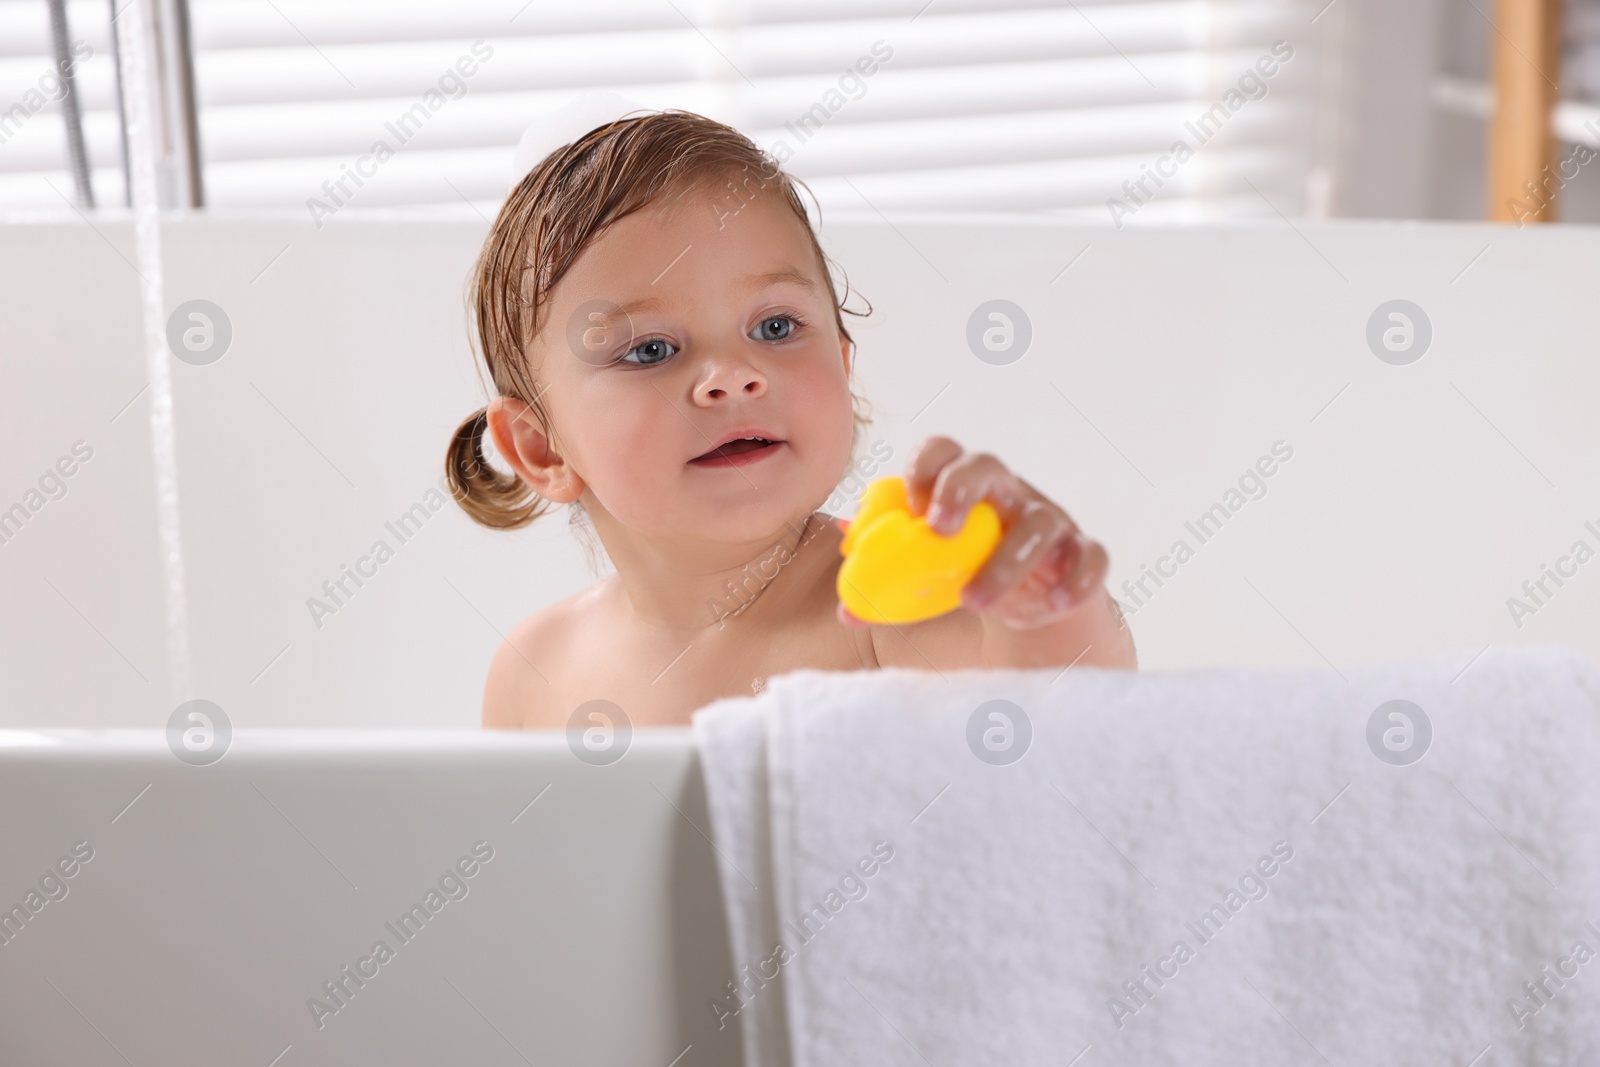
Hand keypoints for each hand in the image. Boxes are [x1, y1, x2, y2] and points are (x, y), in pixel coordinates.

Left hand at [838, 436, 1109, 630]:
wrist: (1029, 601)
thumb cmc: (968, 570)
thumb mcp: (926, 568)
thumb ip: (888, 572)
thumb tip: (847, 590)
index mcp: (963, 485)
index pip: (942, 451)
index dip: (924, 467)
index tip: (911, 504)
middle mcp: (1007, 491)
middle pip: (988, 465)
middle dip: (961, 489)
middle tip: (939, 531)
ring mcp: (1049, 519)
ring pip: (1039, 522)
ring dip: (1006, 562)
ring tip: (973, 601)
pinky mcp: (1082, 553)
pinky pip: (1091, 558)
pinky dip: (1076, 580)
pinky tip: (1051, 604)